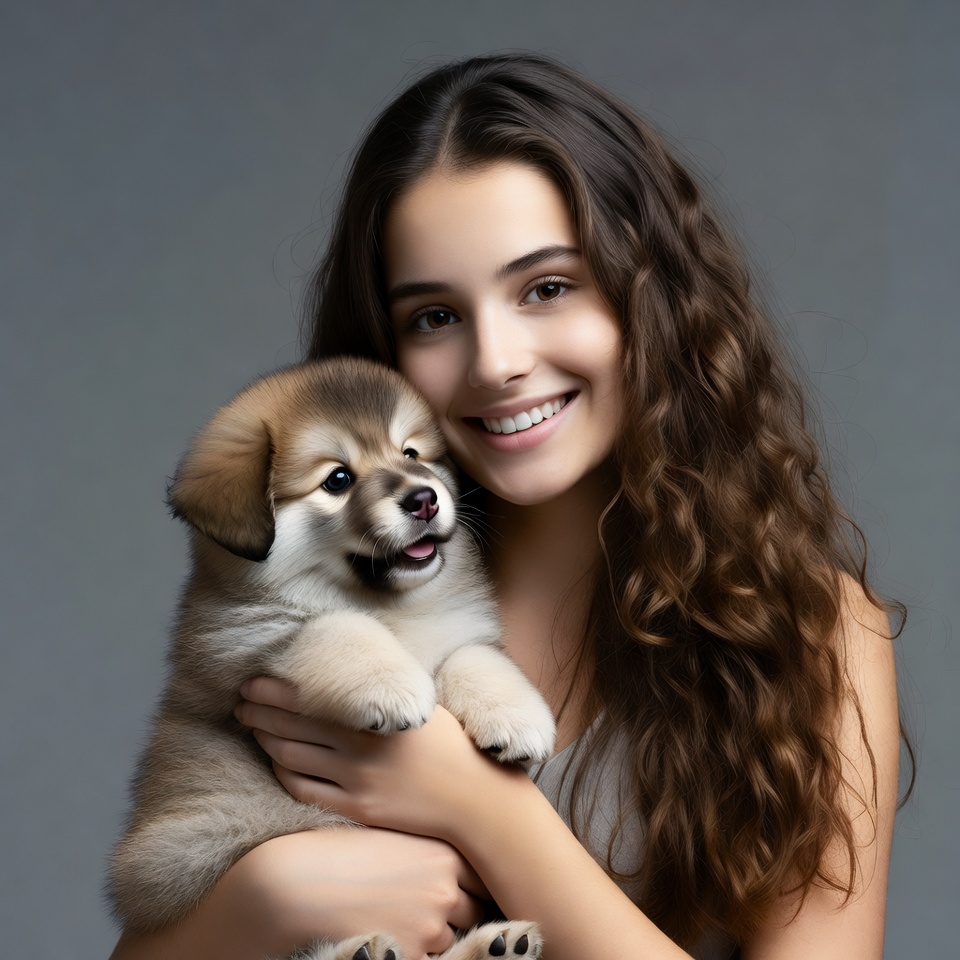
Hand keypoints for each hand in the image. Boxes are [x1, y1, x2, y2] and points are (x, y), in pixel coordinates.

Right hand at [111, 826, 488, 959]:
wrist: (291, 885)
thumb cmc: (334, 854)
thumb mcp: (390, 839)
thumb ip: (427, 854)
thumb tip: (451, 874)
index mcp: (443, 852)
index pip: (483, 874)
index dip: (472, 880)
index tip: (462, 881)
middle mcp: (445, 888)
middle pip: (474, 908)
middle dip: (458, 909)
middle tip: (422, 901)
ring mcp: (431, 927)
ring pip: (452, 938)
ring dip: (435, 933)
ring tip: (397, 915)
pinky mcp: (411, 956)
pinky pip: (428, 959)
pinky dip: (412, 950)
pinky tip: (386, 932)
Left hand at [235, 677, 527, 841]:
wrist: (473, 796)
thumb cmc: (449, 744)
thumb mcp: (418, 706)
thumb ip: (383, 692)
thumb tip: (351, 671)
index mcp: (374, 718)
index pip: (308, 701)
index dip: (273, 692)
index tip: (253, 683)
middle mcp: (360, 749)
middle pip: (291, 728)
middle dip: (259, 713)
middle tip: (240, 702)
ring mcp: (356, 782)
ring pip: (292, 759)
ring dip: (265, 740)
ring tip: (251, 727)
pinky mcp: (357, 808)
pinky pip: (306, 791)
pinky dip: (284, 774)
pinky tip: (276, 762)